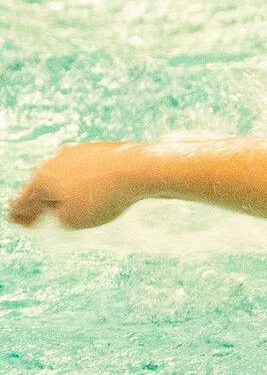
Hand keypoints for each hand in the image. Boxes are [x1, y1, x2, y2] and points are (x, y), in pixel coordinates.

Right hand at [8, 142, 146, 229]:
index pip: (22, 200)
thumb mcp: (73, 220)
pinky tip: (95, 191)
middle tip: (40, 214)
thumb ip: (59, 217)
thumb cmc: (104, 197)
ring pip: (64, 176)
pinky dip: (84, 182)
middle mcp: (54, 161)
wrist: (138, 169)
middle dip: (41, 200)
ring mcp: (76, 152)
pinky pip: (86, 171)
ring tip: (70, 205)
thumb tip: (62, 209)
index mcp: (41, 178)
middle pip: (42, 184)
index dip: (21, 215)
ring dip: (64, 191)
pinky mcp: (98, 150)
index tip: (25, 224)